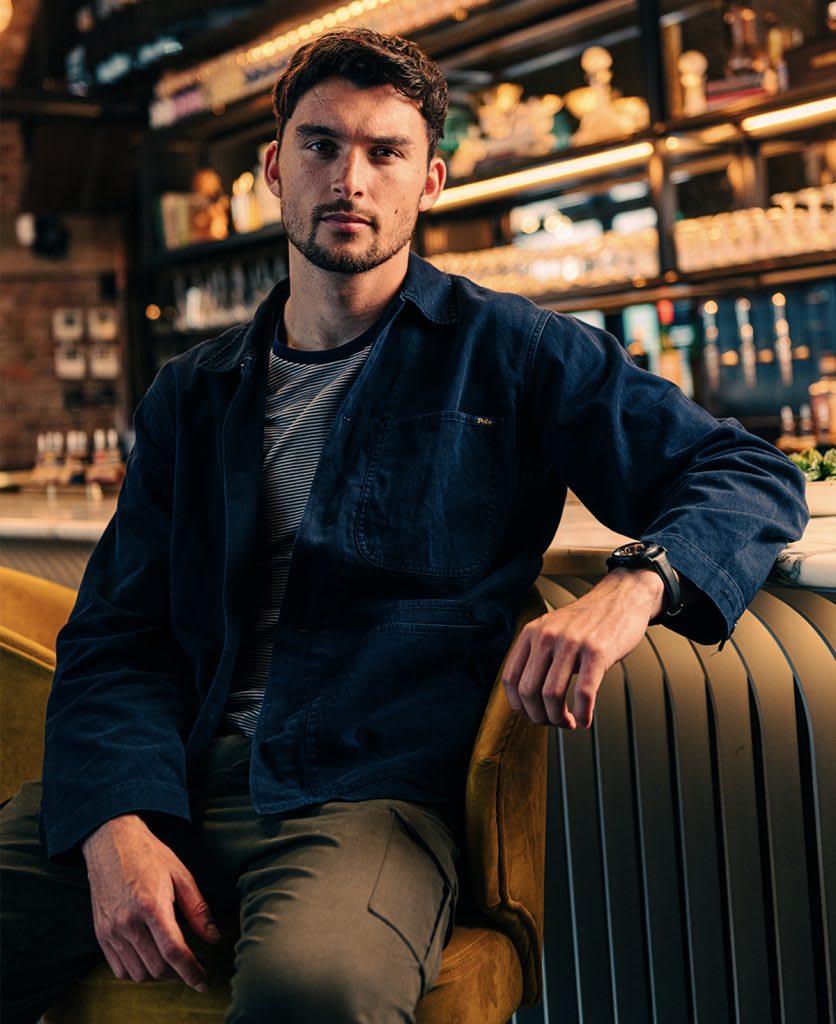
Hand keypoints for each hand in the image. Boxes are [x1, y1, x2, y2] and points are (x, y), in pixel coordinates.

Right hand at [81, 813, 219, 990]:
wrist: (111, 842)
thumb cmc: (149, 855)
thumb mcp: (181, 875)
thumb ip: (198, 910)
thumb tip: (214, 938)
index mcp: (151, 905)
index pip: (174, 951)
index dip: (192, 972)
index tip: (205, 983)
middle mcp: (128, 923)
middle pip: (157, 967)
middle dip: (179, 975)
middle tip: (194, 970)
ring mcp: (111, 931)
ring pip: (138, 973)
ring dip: (159, 976)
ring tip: (174, 965)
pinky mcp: (101, 935)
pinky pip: (119, 968)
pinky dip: (138, 972)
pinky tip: (151, 960)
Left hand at [502, 568, 663, 728]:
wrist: (622, 598)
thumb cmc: (588, 621)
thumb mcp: (552, 629)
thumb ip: (537, 654)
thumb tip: (527, 697)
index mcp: (532, 632)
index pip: (510, 678)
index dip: (518, 705)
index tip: (530, 714)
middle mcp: (547, 636)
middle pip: (528, 691)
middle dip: (539, 717)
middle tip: (553, 723)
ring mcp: (572, 643)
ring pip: (552, 696)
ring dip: (559, 719)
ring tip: (569, 723)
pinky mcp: (597, 652)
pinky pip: (583, 693)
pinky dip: (583, 714)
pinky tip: (585, 719)